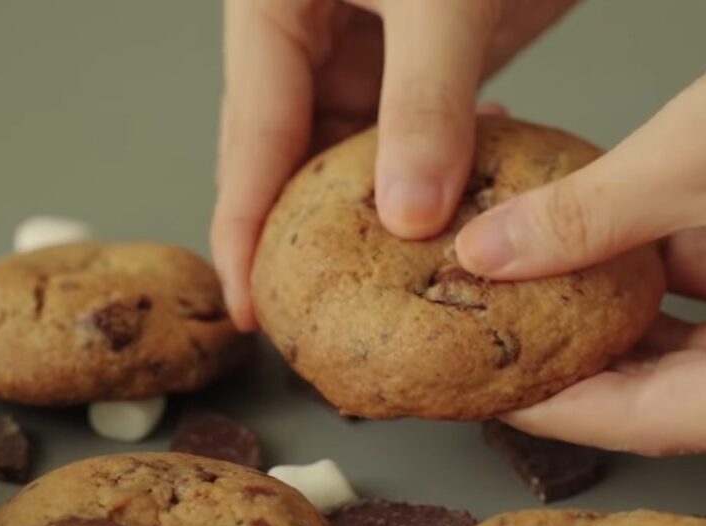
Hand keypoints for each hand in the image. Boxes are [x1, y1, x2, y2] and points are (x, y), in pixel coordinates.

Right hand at [211, 0, 576, 329]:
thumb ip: (422, 105)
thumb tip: (408, 216)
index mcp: (272, 11)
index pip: (249, 142)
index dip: (245, 232)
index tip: (248, 308)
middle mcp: (312, 34)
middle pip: (294, 155)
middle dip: (308, 234)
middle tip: (320, 315)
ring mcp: (371, 45)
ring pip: (362, 149)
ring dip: (384, 208)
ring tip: (396, 280)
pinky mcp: (428, 50)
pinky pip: (419, 128)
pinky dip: (438, 168)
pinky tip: (461, 201)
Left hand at [456, 0, 705, 454]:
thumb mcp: (702, 155)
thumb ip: (585, 217)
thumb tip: (494, 252)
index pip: (664, 421)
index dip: (567, 409)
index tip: (505, 394)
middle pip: (688, 395)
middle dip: (595, 367)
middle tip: (519, 353)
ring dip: (631, 324)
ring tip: (550, 308)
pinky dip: (678, 288)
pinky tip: (617, 262)